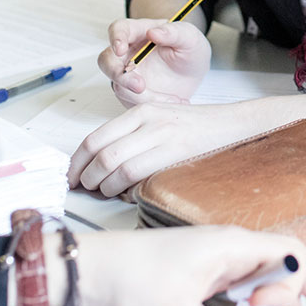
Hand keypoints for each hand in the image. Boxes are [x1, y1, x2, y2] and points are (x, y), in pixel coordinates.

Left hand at [67, 99, 274, 197]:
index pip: (94, 138)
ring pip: (114, 165)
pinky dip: (125, 189)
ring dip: (103, 186)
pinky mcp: (174, 152)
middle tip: (84, 189)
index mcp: (139, 112)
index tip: (71, 176)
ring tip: (105, 192)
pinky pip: (136, 174)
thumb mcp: (160, 122)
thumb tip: (101, 163)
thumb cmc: (198, 129)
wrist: (234, 126)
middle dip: (86, 177)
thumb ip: (133, 136)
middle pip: (99, 153)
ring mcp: (160, 136)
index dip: (76, 162)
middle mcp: (147, 121)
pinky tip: (127, 193)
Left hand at [76, 227, 305, 305]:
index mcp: (232, 245)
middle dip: (285, 303)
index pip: (294, 256)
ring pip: (257, 287)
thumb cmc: (127, 273)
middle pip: (280, 273)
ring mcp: (212, 267)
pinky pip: (234, 298)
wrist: (88, 270)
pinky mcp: (197, 283)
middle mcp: (227, 252)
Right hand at [99, 17, 210, 104]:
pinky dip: (152, 104)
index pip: (119, 29)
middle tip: (141, 87)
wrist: (192, 74)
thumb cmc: (189, 49)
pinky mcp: (130, 93)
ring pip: (120, 86)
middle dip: (120, 76)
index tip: (120, 49)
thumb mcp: (190, 38)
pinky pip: (131, 102)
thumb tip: (153, 32)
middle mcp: (127, 52)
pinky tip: (173, 101)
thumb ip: (174, 32)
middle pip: (107, 61)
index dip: (115, 38)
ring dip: (144, 96)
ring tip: (173, 98)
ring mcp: (126, 74)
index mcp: (139, 32)